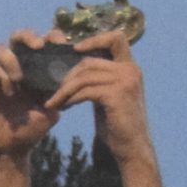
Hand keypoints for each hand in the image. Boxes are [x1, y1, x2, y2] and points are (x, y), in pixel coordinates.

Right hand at [0, 30, 62, 162]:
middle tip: (39, 46)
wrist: (6, 150)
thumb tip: (71, 79)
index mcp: (36, 71)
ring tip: (20, 78)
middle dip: (29, 36)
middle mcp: (18, 68)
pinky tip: (10, 92)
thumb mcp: (50, 114)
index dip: (53, 38)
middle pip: (19, 37)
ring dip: (13, 59)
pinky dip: (4, 76)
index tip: (64, 44)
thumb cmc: (29, 132)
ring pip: (1, 48)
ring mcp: (1, 75)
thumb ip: (60, 96)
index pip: (43, 44)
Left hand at [44, 30, 151, 161]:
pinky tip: (64, 107)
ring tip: (55, 101)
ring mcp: (125, 81)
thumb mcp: (109, 95)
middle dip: (68, 76)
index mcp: (130, 67)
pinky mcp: (117, 95)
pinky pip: (86, 91)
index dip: (94, 39)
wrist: (131, 148)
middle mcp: (130, 70)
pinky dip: (71, 98)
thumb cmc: (117, 125)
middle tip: (56, 91)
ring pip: (84, 76)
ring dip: (65, 90)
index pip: (115, 38)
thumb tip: (76, 69)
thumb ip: (99, 79)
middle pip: (90, 61)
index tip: (75, 49)